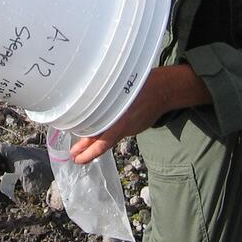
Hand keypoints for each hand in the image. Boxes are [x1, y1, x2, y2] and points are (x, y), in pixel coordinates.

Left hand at [70, 65, 211, 163]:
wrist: (167, 90)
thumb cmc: (145, 85)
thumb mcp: (122, 87)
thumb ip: (107, 97)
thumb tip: (87, 101)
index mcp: (121, 121)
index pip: (103, 142)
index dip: (89, 152)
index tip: (76, 157)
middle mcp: (125, 127)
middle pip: (103, 142)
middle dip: (88, 150)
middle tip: (74, 156)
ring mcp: (131, 127)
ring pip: (109, 136)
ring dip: (95, 141)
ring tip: (80, 147)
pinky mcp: (135, 125)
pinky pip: (118, 131)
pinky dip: (107, 132)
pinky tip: (99, 131)